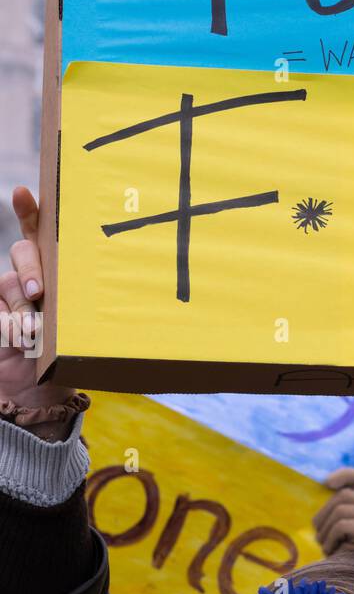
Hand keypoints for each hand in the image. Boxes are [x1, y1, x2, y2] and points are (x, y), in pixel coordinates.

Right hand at [0, 187, 75, 406]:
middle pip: (23, 251)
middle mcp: (30, 279)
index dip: (31, 211)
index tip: (24, 193)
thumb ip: (82, 310)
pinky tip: (14, 338)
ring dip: (20, 307)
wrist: (38, 400)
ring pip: (7, 282)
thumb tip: (103, 296)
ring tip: (33, 332)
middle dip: (30, 269)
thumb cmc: (70, 365)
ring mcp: (7, 296)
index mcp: (59, 275)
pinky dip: (5, 323)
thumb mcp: (83, 334)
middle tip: (39, 294)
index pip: (43, 234)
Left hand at [313, 468, 353, 556]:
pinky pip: (341, 526)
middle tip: (319, 535)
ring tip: (325, 544)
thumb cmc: (335, 546)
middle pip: (341, 496)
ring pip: (339, 511)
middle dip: (323, 515)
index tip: (326, 483)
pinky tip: (332, 549)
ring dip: (324, 530)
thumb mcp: (331, 521)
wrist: (343, 573)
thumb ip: (331, 505)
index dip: (342, 475)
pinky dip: (330, 539)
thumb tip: (322, 484)